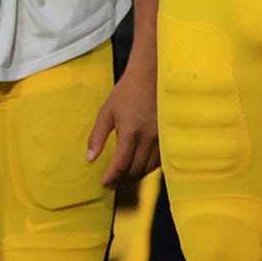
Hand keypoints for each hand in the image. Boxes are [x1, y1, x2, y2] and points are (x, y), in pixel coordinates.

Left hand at [88, 64, 158, 186]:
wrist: (153, 76)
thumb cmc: (127, 92)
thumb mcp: (106, 112)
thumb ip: (97, 137)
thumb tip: (90, 158)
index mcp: (131, 133)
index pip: (122, 165)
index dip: (112, 178)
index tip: (104, 184)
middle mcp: (150, 138)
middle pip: (136, 170)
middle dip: (123, 180)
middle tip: (112, 184)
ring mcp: (163, 138)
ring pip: (150, 167)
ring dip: (136, 176)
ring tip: (123, 179)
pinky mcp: (171, 136)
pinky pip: (161, 160)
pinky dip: (149, 167)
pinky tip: (140, 167)